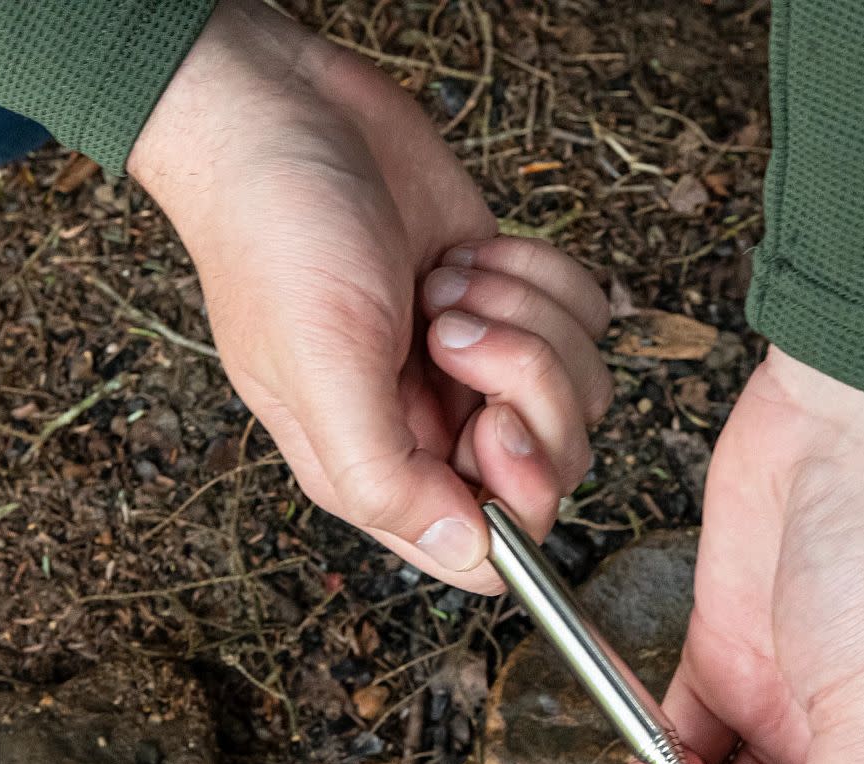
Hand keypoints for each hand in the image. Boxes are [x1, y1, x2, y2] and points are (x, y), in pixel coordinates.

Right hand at [128, 0, 610, 591]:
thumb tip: (464, 554)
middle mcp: (437, 429)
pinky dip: (542, 275)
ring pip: (580, 390)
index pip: (491, 551)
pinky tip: (470, 253)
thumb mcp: (319, 368)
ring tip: (448, 282)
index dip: (517, 498)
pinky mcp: (513, 302)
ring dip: (528, 321)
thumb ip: (385, 477)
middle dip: (526, 388)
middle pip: (555, 466)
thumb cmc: (277, 237)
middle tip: (456, 332)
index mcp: (381, 470)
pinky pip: (586, 319)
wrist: (281, 109)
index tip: (492, 424)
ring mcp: (481, 367)